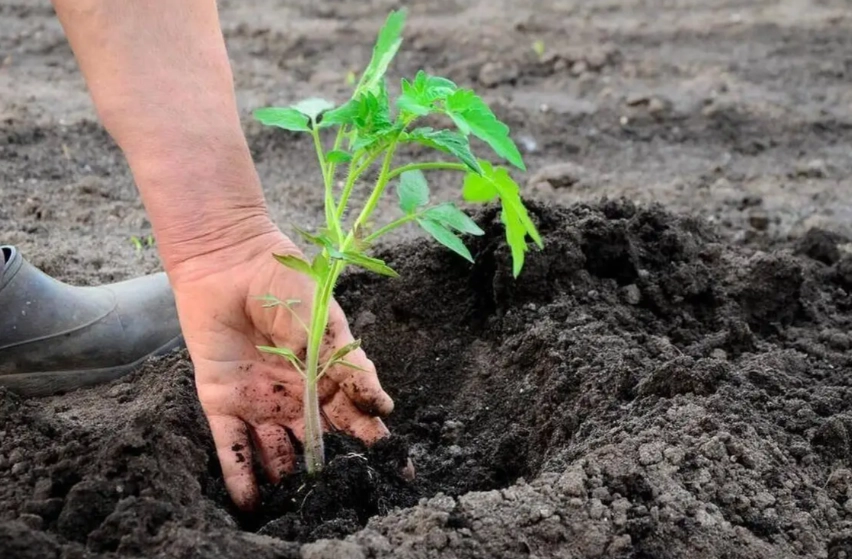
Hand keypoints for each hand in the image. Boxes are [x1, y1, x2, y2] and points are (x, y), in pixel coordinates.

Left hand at [168, 226, 393, 511]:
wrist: (228, 260)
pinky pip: (232, 446)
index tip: (397, 469)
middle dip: (335, 470)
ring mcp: (260, 401)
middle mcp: (296, 394)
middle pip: (319, 441)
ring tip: (299, 511)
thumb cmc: (286, 282)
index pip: (355, 415)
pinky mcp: (223, 402)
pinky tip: (251, 503)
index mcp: (326, 374)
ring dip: (288, 481)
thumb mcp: (326, 323)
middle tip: (348, 502)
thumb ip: (350, 365)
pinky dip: (240, 475)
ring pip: (277, 452)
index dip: (375, 441)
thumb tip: (383, 406)